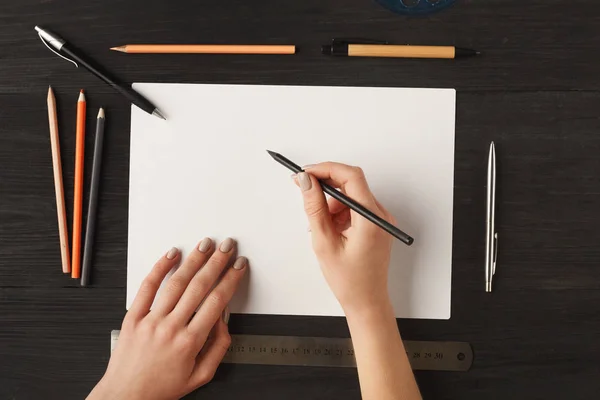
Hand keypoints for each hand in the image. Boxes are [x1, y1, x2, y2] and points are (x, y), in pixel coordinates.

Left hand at [88, 238, 247, 399]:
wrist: (126, 397)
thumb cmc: (161, 388)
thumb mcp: (200, 376)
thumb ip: (218, 347)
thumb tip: (224, 320)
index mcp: (189, 343)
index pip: (217, 301)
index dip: (231, 279)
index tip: (238, 266)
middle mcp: (170, 328)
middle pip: (199, 286)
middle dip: (217, 262)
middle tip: (227, 247)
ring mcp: (150, 321)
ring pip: (176, 283)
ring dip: (194, 260)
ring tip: (206, 245)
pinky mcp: (133, 317)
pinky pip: (147, 287)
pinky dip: (159, 268)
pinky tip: (171, 255)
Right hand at [294, 163, 394, 314]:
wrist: (366, 301)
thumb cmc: (349, 280)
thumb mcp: (324, 242)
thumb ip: (314, 208)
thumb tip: (306, 182)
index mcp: (371, 219)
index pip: (351, 176)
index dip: (326, 169)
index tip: (306, 173)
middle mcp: (380, 215)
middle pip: (352, 183)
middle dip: (326, 185)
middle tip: (304, 190)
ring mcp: (380, 220)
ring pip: (351, 195)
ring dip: (331, 202)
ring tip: (319, 224)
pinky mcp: (376, 224)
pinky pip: (355, 207)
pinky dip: (339, 211)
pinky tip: (329, 228)